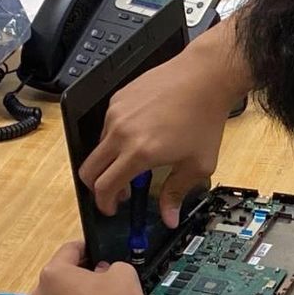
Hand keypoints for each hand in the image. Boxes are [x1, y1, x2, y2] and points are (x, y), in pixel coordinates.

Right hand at [78, 17, 252, 224]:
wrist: (205, 77)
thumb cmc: (204, 117)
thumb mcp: (197, 164)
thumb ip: (177, 193)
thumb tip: (169, 217)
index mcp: (139, 152)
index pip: (104, 186)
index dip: (104, 203)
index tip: (111, 208)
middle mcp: (121, 132)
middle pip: (88, 169)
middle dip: (98, 187)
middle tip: (118, 192)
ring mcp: (116, 113)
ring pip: (97, 148)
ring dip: (109, 162)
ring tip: (134, 163)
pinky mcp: (117, 98)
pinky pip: (106, 126)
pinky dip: (115, 139)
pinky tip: (138, 139)